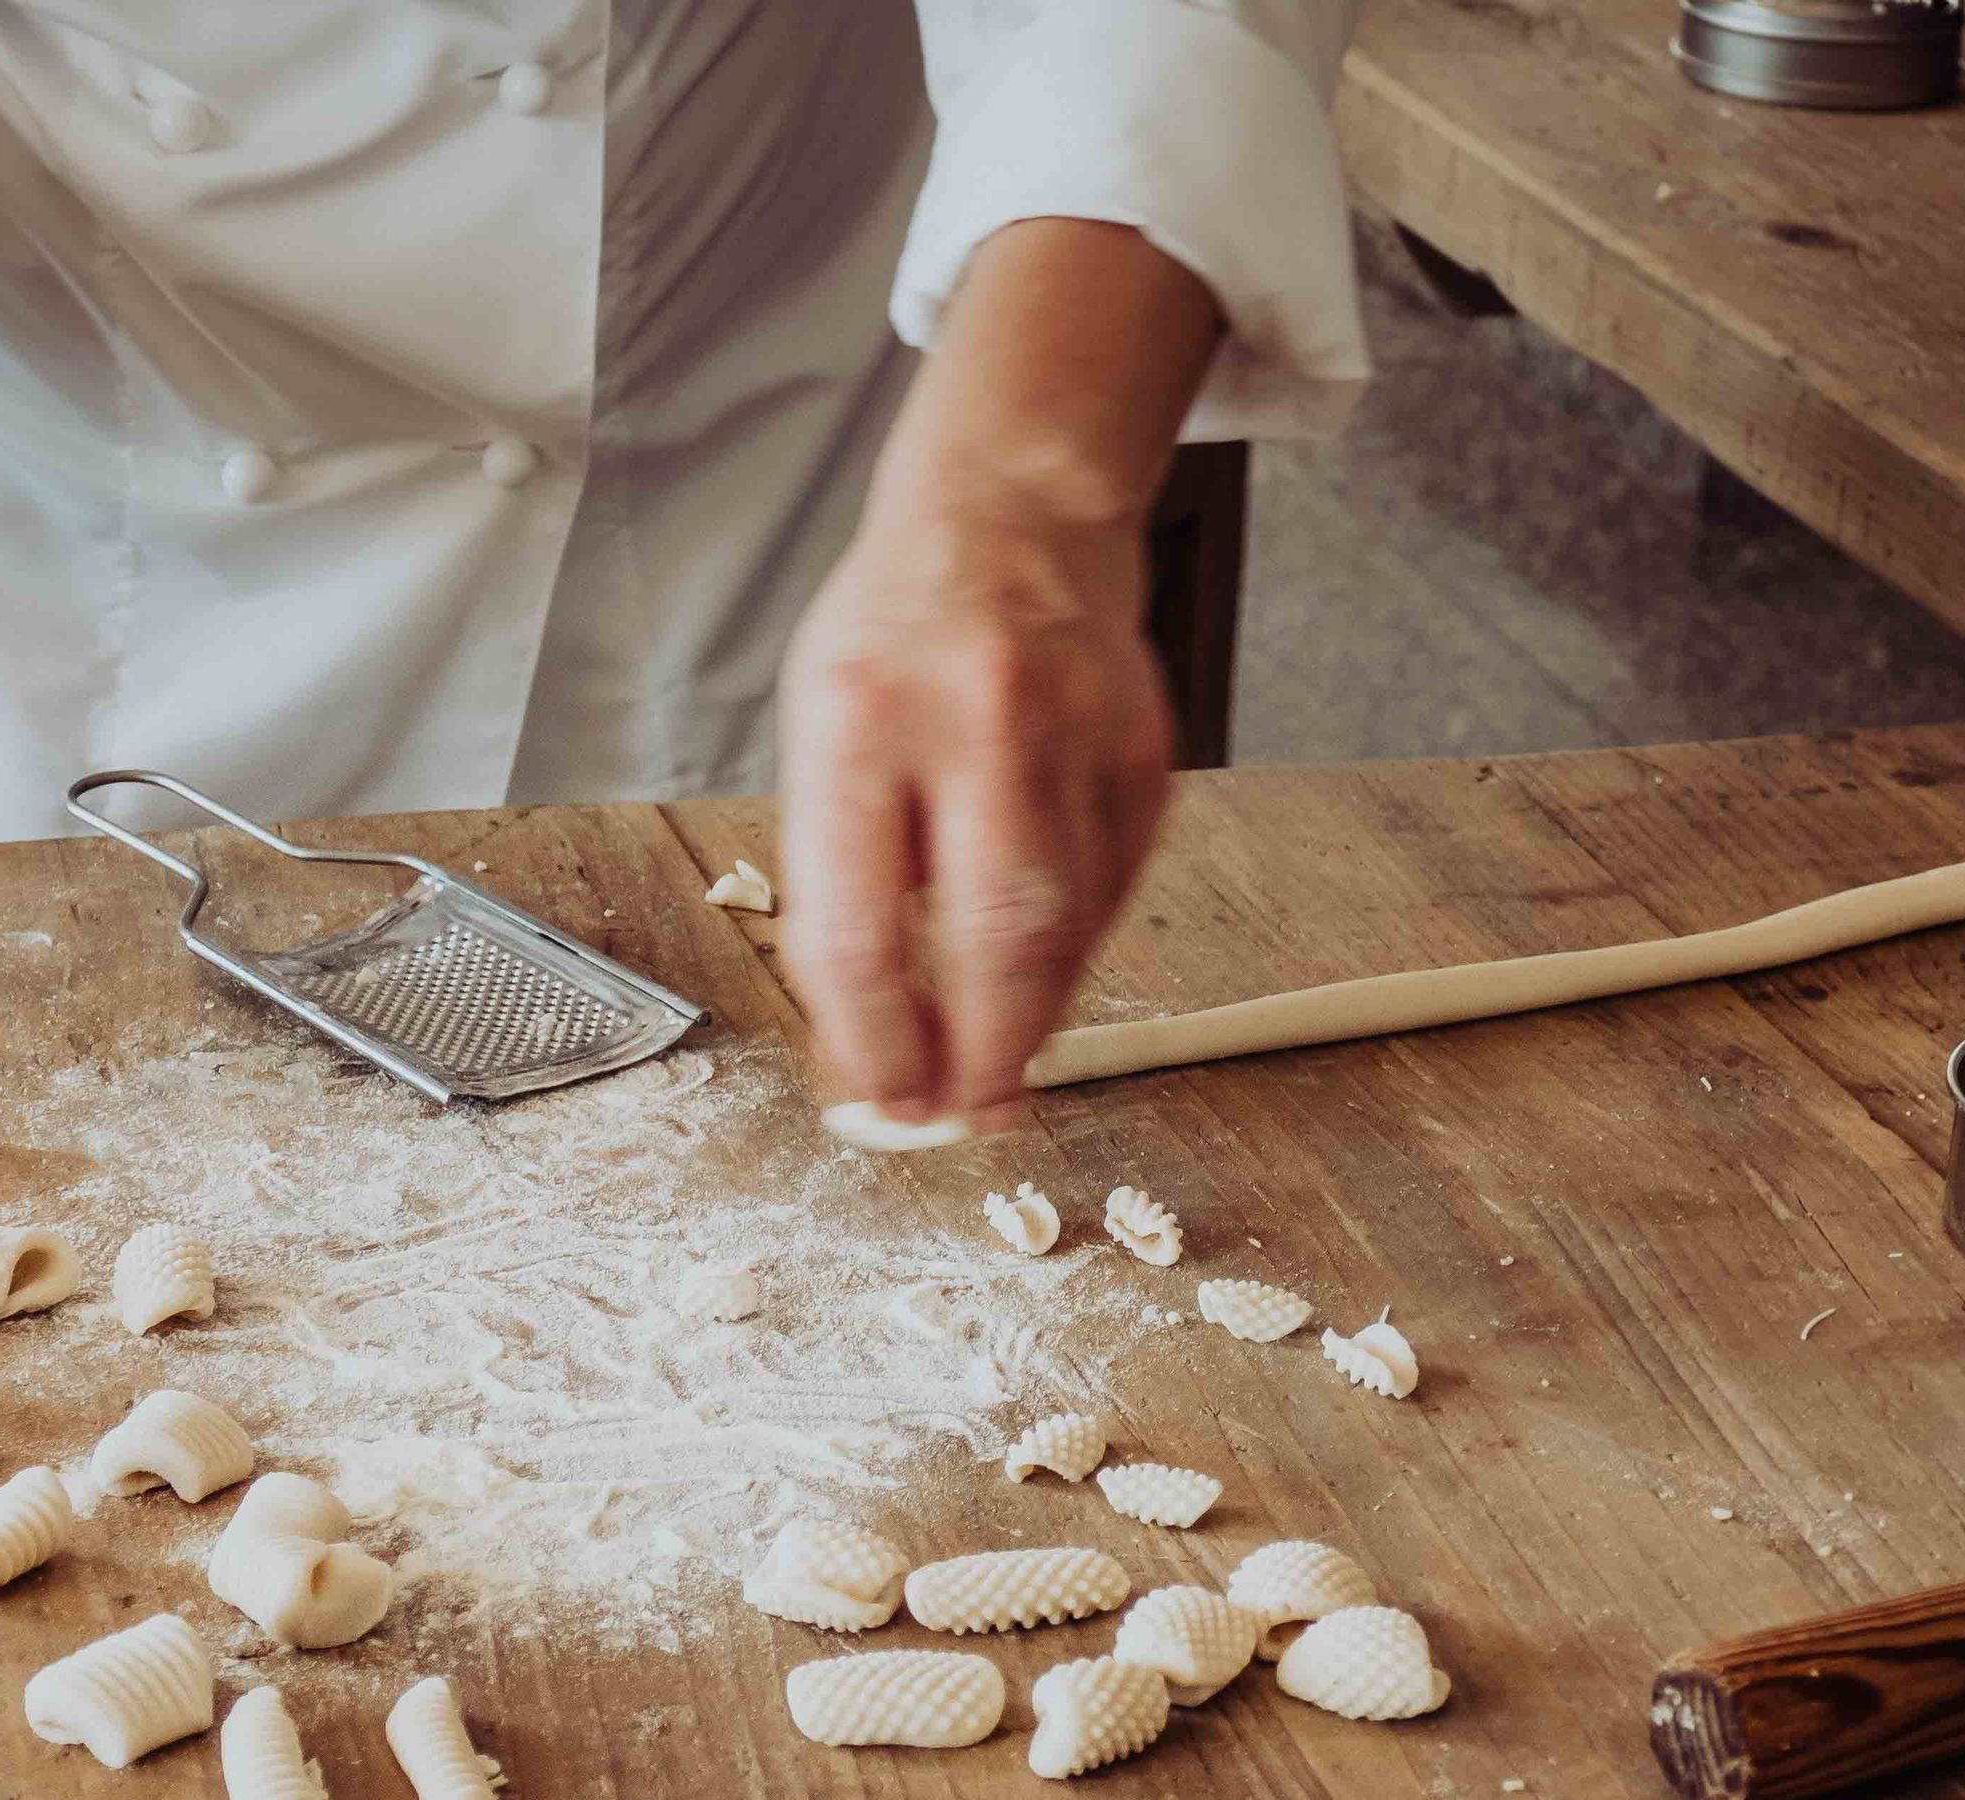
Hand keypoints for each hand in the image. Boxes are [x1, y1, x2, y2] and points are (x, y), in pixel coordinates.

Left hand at [776, 219, 1221, 1125]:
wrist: (1013, 514)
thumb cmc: (892, 638)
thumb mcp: (819, 734)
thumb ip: (841, 874)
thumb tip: (874, 1033)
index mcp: (858, 721)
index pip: (859, 929)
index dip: (873, 1042)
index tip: (883, 1102)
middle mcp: (975, 725)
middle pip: (994, 941)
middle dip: (981, 1055)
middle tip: (968, 1119)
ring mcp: (1077, 735)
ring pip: (1068, 925)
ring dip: (1034, 1019)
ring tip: (1002, 1072)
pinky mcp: (1146, 751)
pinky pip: (1113, 887)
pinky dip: (1078, 949)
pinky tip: (1046, 974)